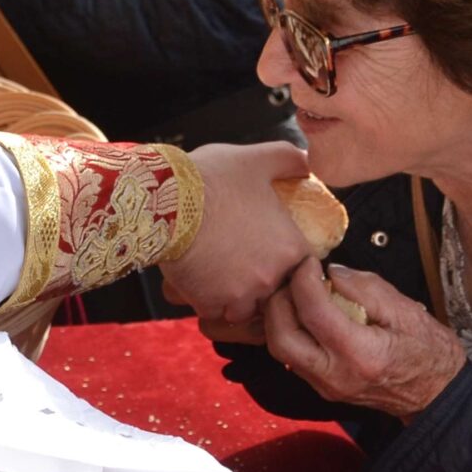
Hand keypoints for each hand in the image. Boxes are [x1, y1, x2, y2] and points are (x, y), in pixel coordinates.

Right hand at [161, 143, 316, 329]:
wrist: (164, 198)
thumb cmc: (212, 178)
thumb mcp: (256, 160)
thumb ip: (288, 159)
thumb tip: (307, 162)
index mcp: (291, 248)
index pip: (303, 272)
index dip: (285, 262)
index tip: (269, 251)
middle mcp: (271, 279)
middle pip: (274, 293)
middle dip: (260, 282)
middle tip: (240, 261)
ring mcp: (240, 296)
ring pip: (244, 308)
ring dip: (234, 295)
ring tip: (218, 271)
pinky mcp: (209, 304)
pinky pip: (213, 312)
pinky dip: (205, 299)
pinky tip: (197, 277)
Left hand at [264, 261, 465, 418]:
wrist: (436, 394)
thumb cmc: (428, 351)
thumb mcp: (406, 310)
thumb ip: (366, 288)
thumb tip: (331, 272)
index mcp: (361, 354)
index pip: (314, 314)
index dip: (304, 280)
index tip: (309, 262)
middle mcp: (336, 376)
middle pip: (282, 337)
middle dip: (279, 301)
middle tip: (294, 277)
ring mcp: (326, 387)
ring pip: (280, 350)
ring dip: (278, 317)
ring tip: (296, 292)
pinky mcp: (322, 388)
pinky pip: (291, 357)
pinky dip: (288, 330)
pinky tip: (303, 312)